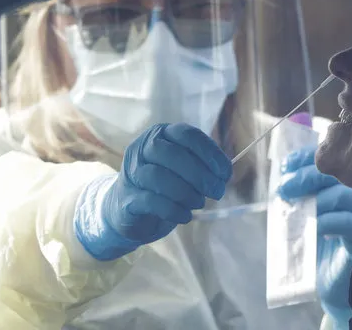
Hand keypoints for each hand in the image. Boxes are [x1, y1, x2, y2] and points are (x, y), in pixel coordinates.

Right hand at [75, 123, 231, 260]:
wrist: (126, 210)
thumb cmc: (163, 186)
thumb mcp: (183, 169)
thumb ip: (203, 166)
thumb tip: (224, 174)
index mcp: (161, 135)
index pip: (188, 135)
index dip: (210, 154)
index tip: (226, 174)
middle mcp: (142, 148)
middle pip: (173, 154)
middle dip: (200, 175)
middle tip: (217, 192)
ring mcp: (132, 172)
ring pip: (160, 176)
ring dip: (187, 192)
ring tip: (199, 203)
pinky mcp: (127, 198)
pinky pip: (151, 201)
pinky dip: (173, 209)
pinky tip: (185, 216)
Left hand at [277, 146, 351, 327]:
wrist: (334, 287)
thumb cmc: (319, 250)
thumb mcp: (303, 216)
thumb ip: (297, 196)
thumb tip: (284, 175)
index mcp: (346, 186)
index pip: (328, 162)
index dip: (305, 159)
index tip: (285, 167)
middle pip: (335, 174)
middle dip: (304, 176)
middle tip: (284, 188)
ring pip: (342, 194)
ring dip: (313, 199)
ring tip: (295, 210)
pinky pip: (347, 222)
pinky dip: (326, 221)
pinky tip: (313, 227)